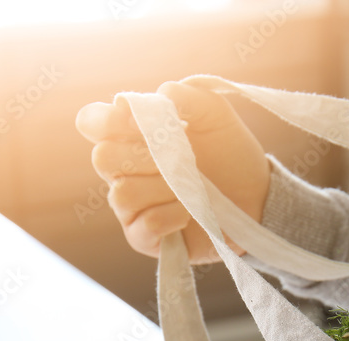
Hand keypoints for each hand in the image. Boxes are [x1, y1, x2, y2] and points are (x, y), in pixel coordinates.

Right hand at [75, 80, 270, 263]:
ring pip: (123, 194)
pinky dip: (172, 215)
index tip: (144, 123)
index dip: (108, 121)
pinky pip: (144, 226)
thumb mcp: (213, 112)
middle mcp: (124, 171)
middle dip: (145, 155)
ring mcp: (132, 206)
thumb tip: (150, 98)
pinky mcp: (146, 237)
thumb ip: (182, 94)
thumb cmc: (229, 151)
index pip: (91, 122)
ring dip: (166, 187)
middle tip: (182, 157)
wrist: (257, 194)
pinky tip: (190, 211)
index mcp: (130, 136)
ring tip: (193, 187)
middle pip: (102, 158)